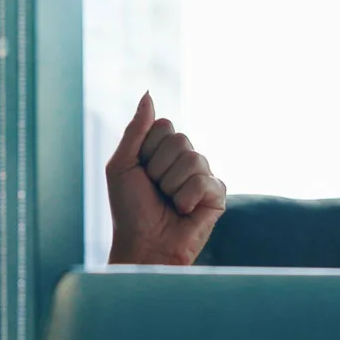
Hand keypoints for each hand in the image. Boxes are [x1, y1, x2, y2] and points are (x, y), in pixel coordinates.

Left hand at [104, 92, 226, 265]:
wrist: (143, 245)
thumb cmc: (129, 209)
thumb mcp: (122, 165)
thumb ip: (136, 130)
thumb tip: (148, 94)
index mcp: (164, 150)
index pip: (164, 125)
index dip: (147, 149)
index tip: (140, 171)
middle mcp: (186, 159)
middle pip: (180, 139)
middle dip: (158, 168)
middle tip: (155, 190)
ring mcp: (203, 176)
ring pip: (193, 159)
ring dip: (171, 186)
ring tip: (168, 203)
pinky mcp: (217, 195)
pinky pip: (204, 181)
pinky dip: (186, 199)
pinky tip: (184, 212)